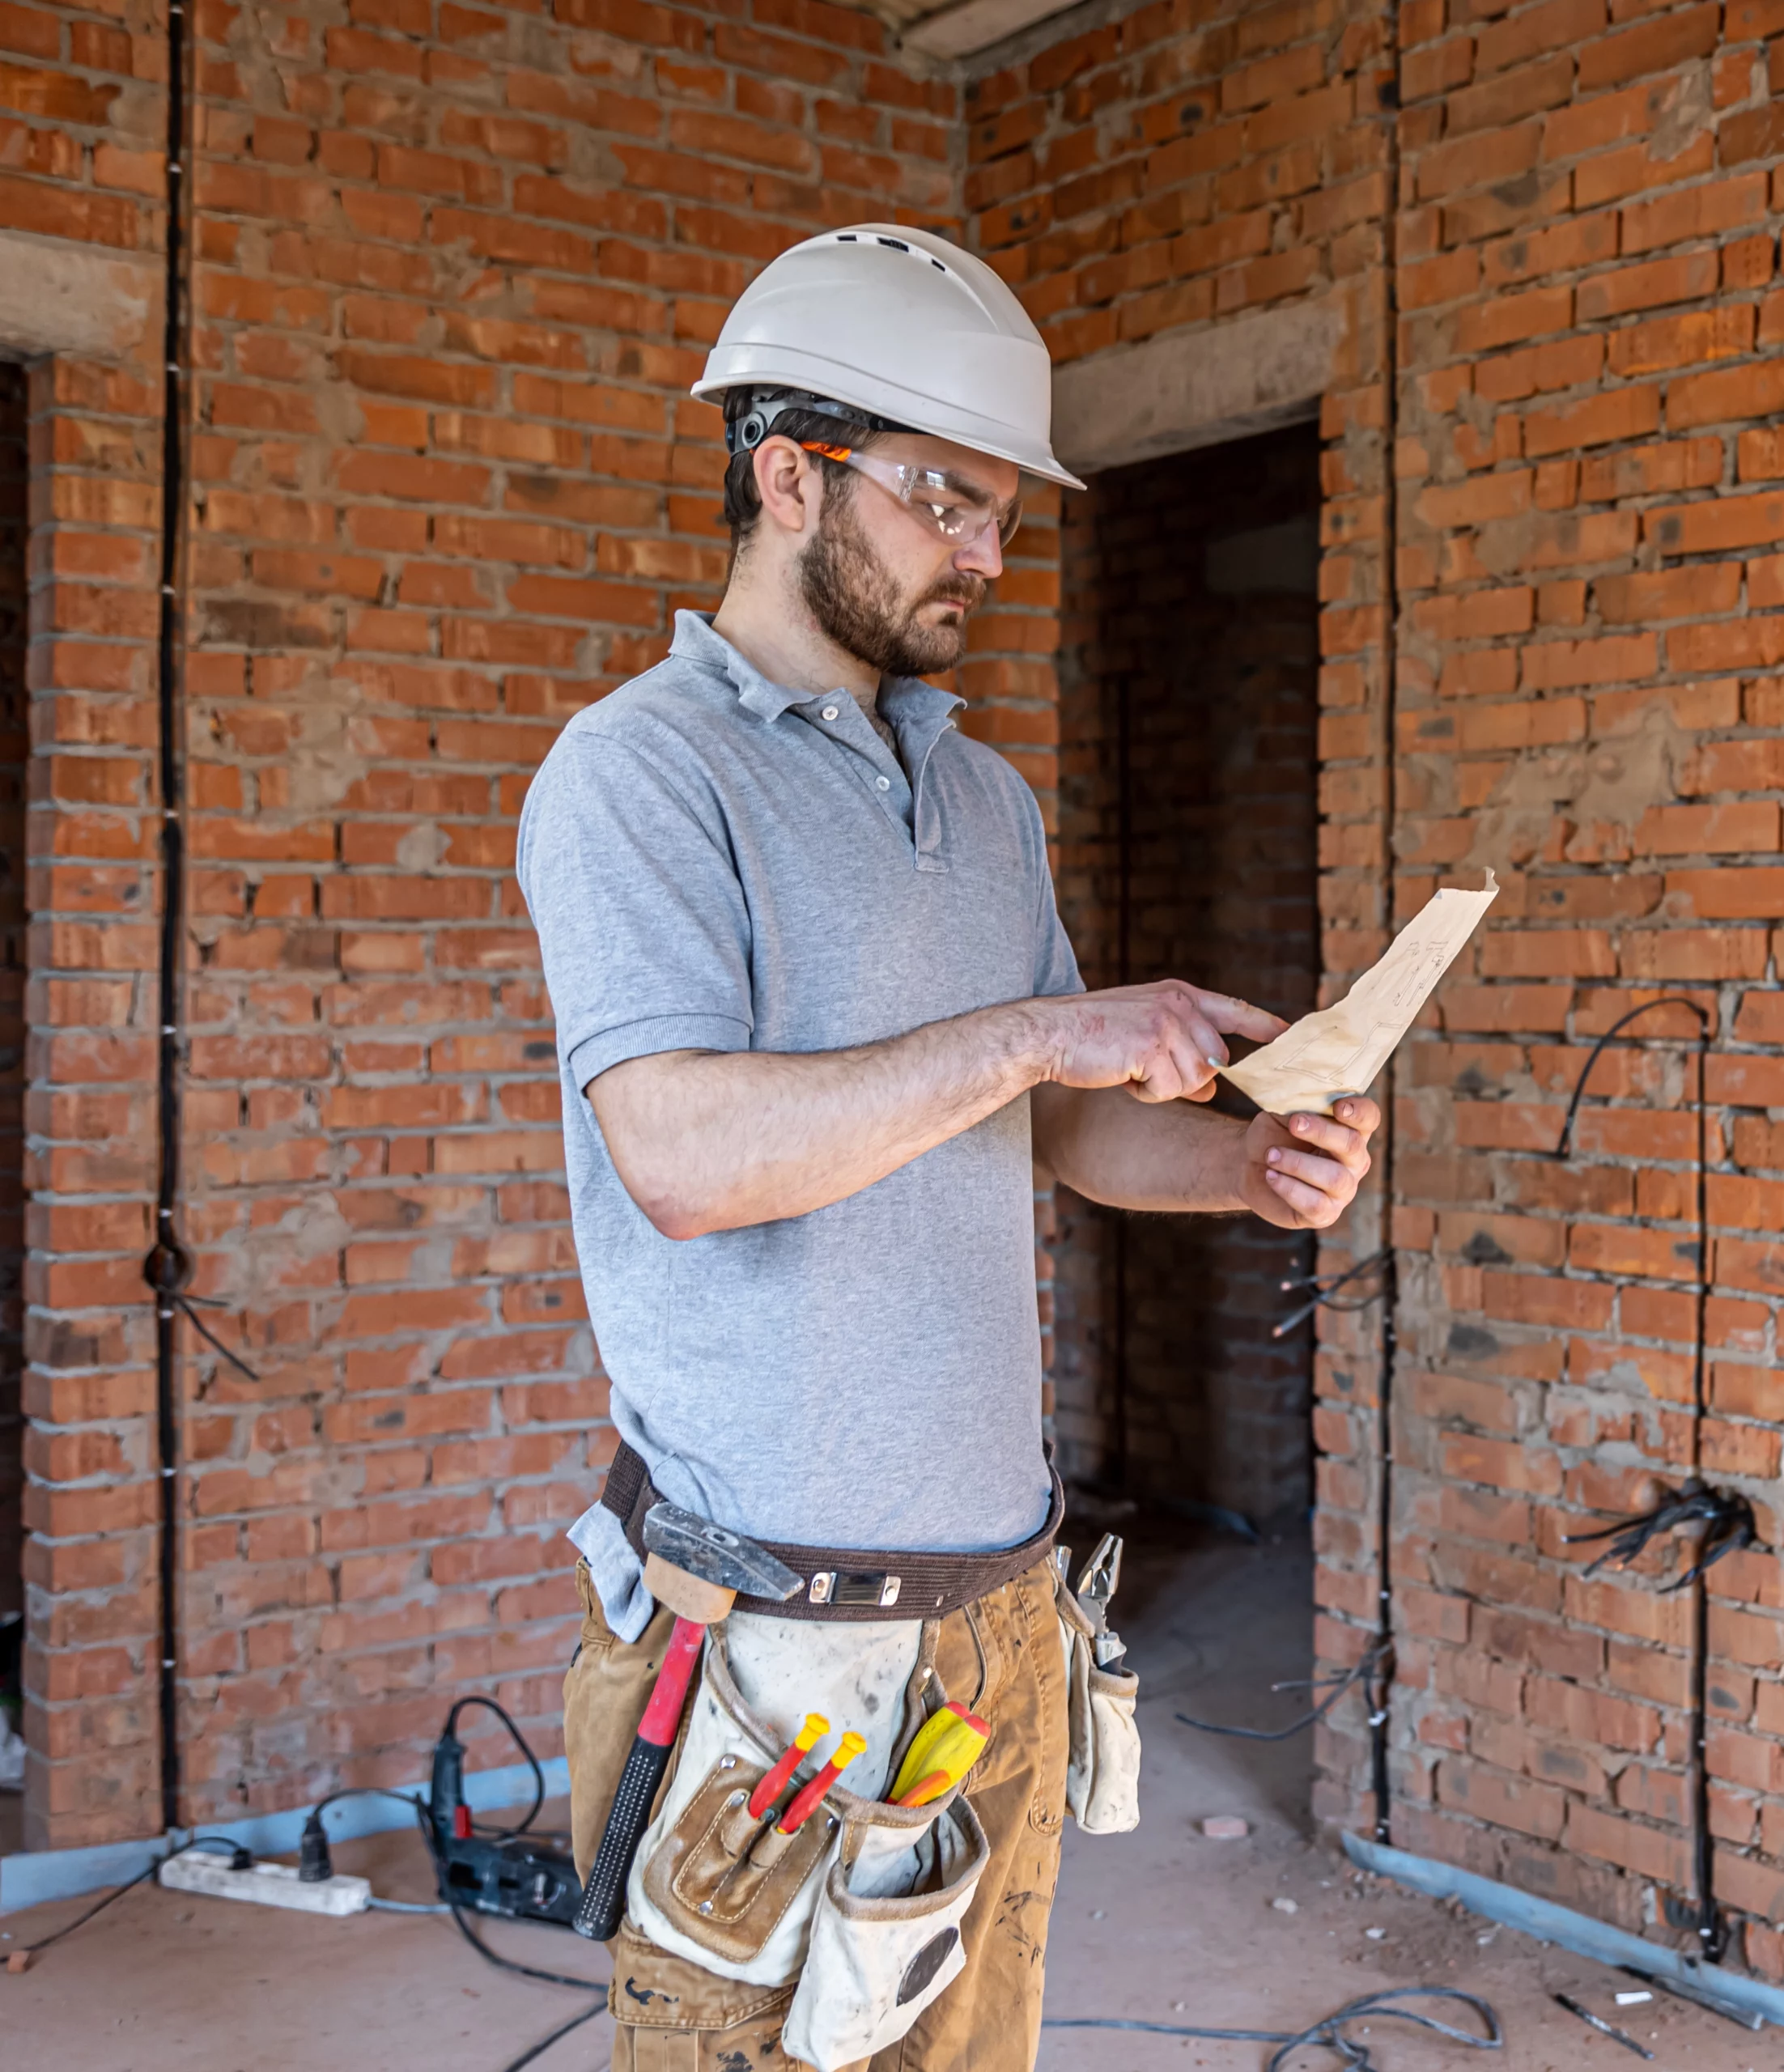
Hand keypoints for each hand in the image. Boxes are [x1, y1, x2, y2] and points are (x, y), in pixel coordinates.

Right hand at [1037, 982, 1287, 1103]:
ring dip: (1162, 1087)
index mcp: (1179, 994)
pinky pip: (1168, 1090)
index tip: (1290, 1035)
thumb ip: (1181, 1053)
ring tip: (1129, 1068)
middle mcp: (1179, 1004)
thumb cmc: (1093, 1037)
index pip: (1235, 1009)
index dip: (1264, 1025)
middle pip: (1215, 1061)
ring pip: (1195, 1080)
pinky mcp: (1152, 1047)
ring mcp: (1167, 1024)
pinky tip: (1122, 1075)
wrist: (1050, 1033)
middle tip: (1143, 1067)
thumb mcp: (1144, 1034)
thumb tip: (1211, 1091)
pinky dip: (1145, 1093)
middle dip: (1185, 1078)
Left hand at [1240, 1096, 1378, 1228]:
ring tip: (1271, 1156)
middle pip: (1351, 1145)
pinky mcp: (1325, 1213)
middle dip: (1320, 1132)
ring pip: (1335, 1178)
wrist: (1247, 1164)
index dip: (1359, 1112)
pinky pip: (1316, 1204)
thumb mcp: (1282, 1113)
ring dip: (1298, 1164)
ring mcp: (1343, 1189)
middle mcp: (1354, 1161)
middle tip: (1293, 1124)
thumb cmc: (1273, 1135)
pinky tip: (1272, 1176)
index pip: (1369, 1118)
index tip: (1338, 1107)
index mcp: (1350, 1130)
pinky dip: (1290, 1188)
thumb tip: (1303, 1097)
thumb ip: (1298, 1103)